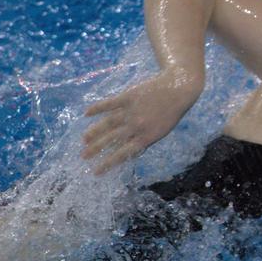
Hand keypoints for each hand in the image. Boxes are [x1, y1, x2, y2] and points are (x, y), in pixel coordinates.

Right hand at [82, 69, 202, 174]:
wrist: (178, 89)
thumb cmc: (171, 113)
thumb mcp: (160, 131)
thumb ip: (143, 140)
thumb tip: (125, 149)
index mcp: (146, 138)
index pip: (122, 154)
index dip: (108, 163)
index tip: (96, 171)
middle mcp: (136, 126)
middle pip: (111, 140)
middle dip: (96, 149)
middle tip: (83, 156)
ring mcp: (131, 111)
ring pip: (107, 123)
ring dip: (94, 132)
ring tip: (84, 140)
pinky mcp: (128, 96)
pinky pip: (109, 104)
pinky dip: (97, 108)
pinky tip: (86, 113)